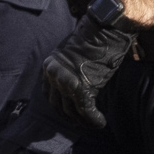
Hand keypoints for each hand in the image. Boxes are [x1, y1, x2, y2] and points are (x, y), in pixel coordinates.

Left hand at [38, 0, 136, 129]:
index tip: (69, 113)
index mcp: (49, 66)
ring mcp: (66, 82)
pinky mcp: (82, 87)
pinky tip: (101, 123)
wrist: (105, 30)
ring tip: (94, 124)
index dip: (59, 106)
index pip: (49, 94)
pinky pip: (86, 111)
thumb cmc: (95, 39)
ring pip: (72, 111)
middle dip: (70, 117)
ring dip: (83, 121)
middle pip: (58, 105)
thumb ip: (69, 71)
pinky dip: (94, 120)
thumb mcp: (73, 56)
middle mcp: (53, 75)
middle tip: (81, 123)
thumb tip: (75, 89)